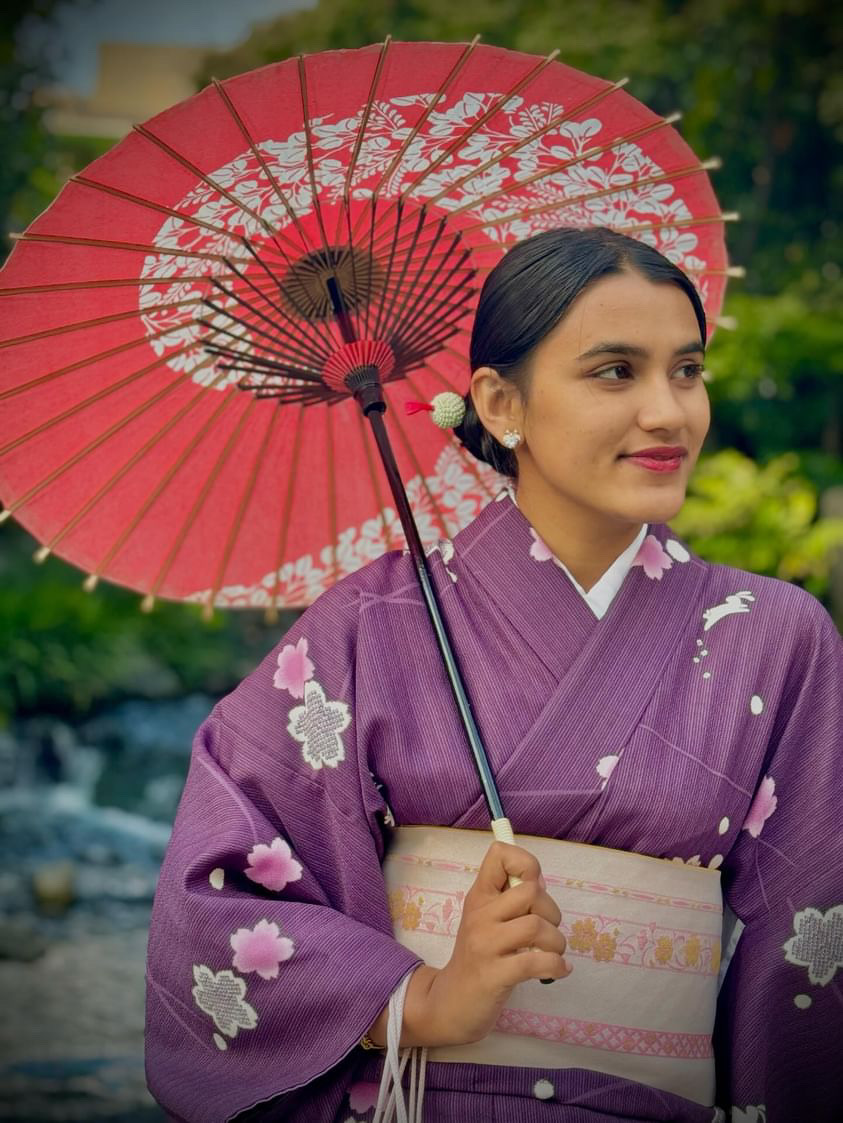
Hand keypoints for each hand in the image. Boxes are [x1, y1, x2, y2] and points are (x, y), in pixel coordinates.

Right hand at [368, 841, 570, 1047]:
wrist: (450, 1004)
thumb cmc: (478, 958)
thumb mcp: (487, 921)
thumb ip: (511, 899)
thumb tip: (540, 881)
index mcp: (479, 897)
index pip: (500, 856)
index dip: (525, 862)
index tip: (534, 885)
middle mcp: (480, 915)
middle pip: (530, 892)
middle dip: (552, 911)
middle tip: (547, 931)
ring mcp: (485, 945)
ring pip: (537, 925)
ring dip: (556, 942)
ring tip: (553, 954)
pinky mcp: (494, 975)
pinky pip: (536, 962)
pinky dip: (556, 965)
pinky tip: (559, 970)